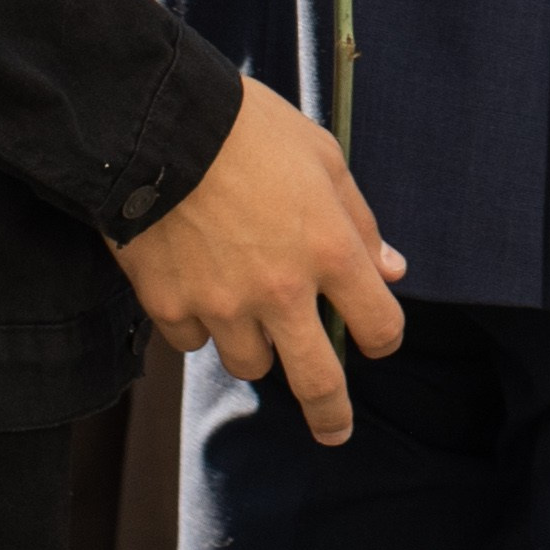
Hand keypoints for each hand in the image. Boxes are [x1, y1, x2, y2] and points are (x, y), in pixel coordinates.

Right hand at [110, 74, 406, 444]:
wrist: (157, 120)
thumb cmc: (248, 127)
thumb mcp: (321, 155)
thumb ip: (359, 219)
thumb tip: (391, 270)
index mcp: (329, 249)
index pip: (378, 325)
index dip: (382, 335)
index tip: (374, 335)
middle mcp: (282, 291)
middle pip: (318, 382)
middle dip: (332, 414)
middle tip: (334, 429)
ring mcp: (224, 306)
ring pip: (250, 363)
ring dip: (255, 344)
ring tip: (244, 300)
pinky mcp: (171, 307)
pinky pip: (194, 340)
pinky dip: (200, 322)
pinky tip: (196, 280)